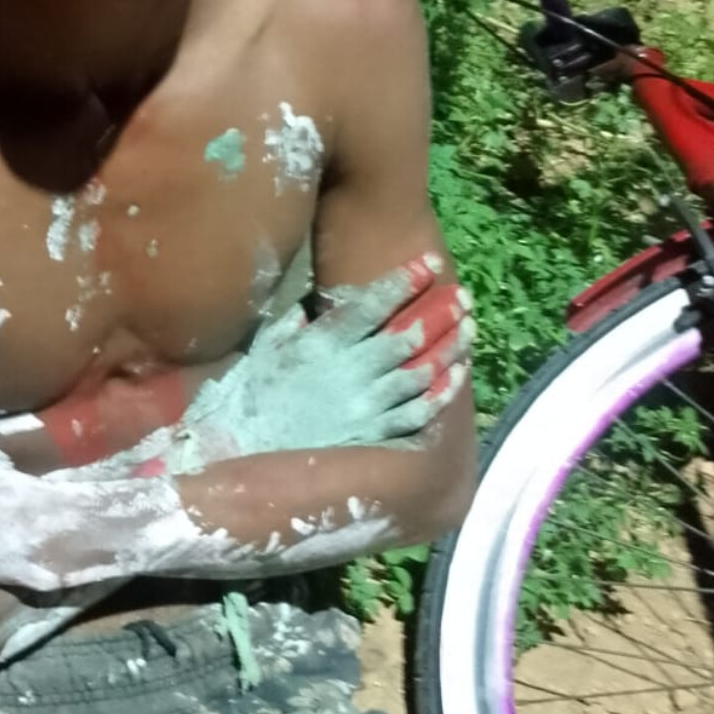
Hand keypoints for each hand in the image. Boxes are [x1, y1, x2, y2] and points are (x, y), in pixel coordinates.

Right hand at [164, 253, 471, 472]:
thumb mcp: (264, 349)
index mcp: (322, 344)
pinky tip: (456, 375)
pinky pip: (416, 413)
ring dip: (449, 347)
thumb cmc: (251, 397)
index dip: (405, 281)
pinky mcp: (373, 436)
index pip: (372, 304)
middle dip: (439, 312)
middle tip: (463, 295)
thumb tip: (312, 306)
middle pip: (407, 336)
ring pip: (420, 372)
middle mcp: (350, 372)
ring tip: (469, 328)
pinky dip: (441, 393)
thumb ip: (291, 323)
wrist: (243, 451)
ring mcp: (365, 406)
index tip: (430, 262)